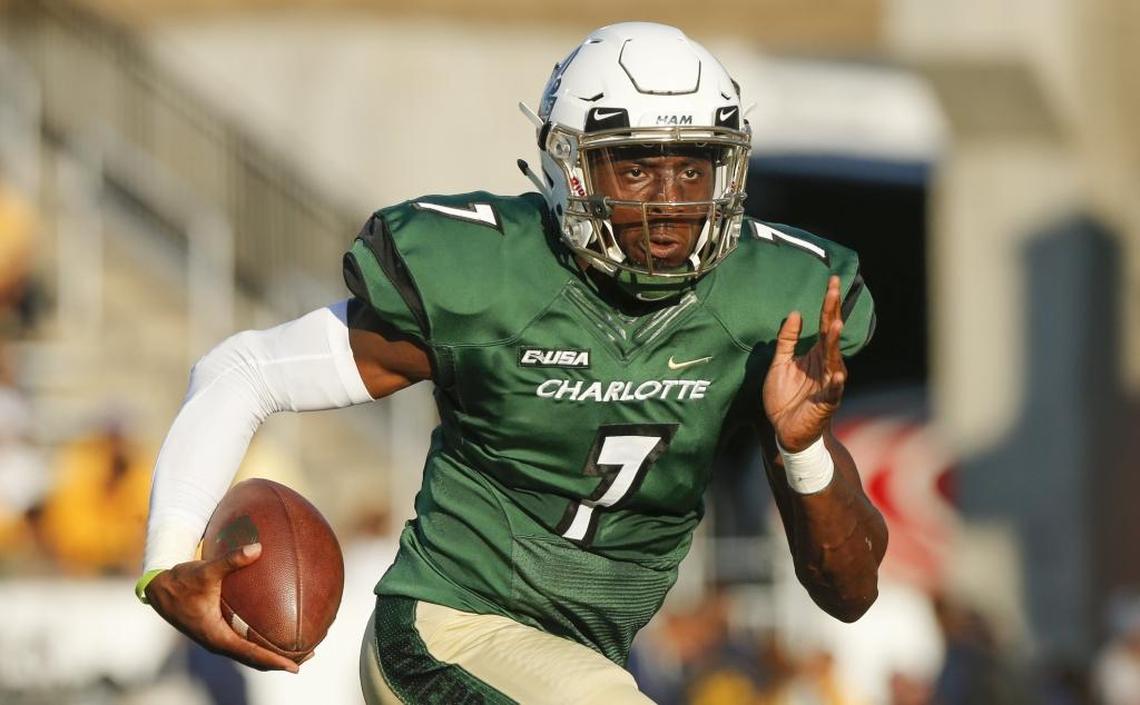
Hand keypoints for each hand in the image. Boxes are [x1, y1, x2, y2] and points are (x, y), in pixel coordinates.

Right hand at [144, 543, 299, 672]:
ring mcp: (219, 639)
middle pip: (256, 659)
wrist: (159, 589)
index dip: (275, 661)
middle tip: (309, 653)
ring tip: (301, 645)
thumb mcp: (205, 570)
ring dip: (274, 652)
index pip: (252, 654)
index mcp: (217, 636)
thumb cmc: (181, 581)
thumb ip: (231, 560)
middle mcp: (219, 642)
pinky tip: (279, 625)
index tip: (296, 666)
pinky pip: (246, 642)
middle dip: (282, 659)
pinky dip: (263, 640)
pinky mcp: (219, 632)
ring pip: (251, 653)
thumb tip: (258, 548)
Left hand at [763, 275, 846, 451]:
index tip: (831, 280)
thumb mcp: (780, 364)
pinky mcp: (826, 403)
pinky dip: (835, 384)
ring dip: (834, 343)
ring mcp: (829, 384)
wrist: (785, 431)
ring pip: (834, 360)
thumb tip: (795, 313)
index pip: (823, 323)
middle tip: (834, 289)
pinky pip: (833, 392)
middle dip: (832, 312)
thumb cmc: (785, 398)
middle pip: (830, 335)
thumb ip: (786, 340)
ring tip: (834, 324)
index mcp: (816, 354)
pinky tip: (838, 374)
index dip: (828, 303)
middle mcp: (826, 365)